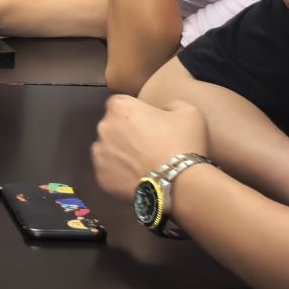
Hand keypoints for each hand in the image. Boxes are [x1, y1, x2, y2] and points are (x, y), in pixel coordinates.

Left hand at [90, 95, 209, 199]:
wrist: (178, 184)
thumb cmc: (182, 143)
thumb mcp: (188, 112)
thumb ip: (170, 104)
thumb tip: (162, 110)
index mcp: (120, 108)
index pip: (119, 104)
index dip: (134, 112)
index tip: (149, 123)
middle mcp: (104, 128)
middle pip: (112, 126)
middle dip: (126, 132)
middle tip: (148, 145)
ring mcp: (99, 154)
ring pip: (108, 149)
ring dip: (121, 153)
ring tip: (143, 163)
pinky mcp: (101, 177)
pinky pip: (109, 171)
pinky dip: (120, 173)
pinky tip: (138, 177)